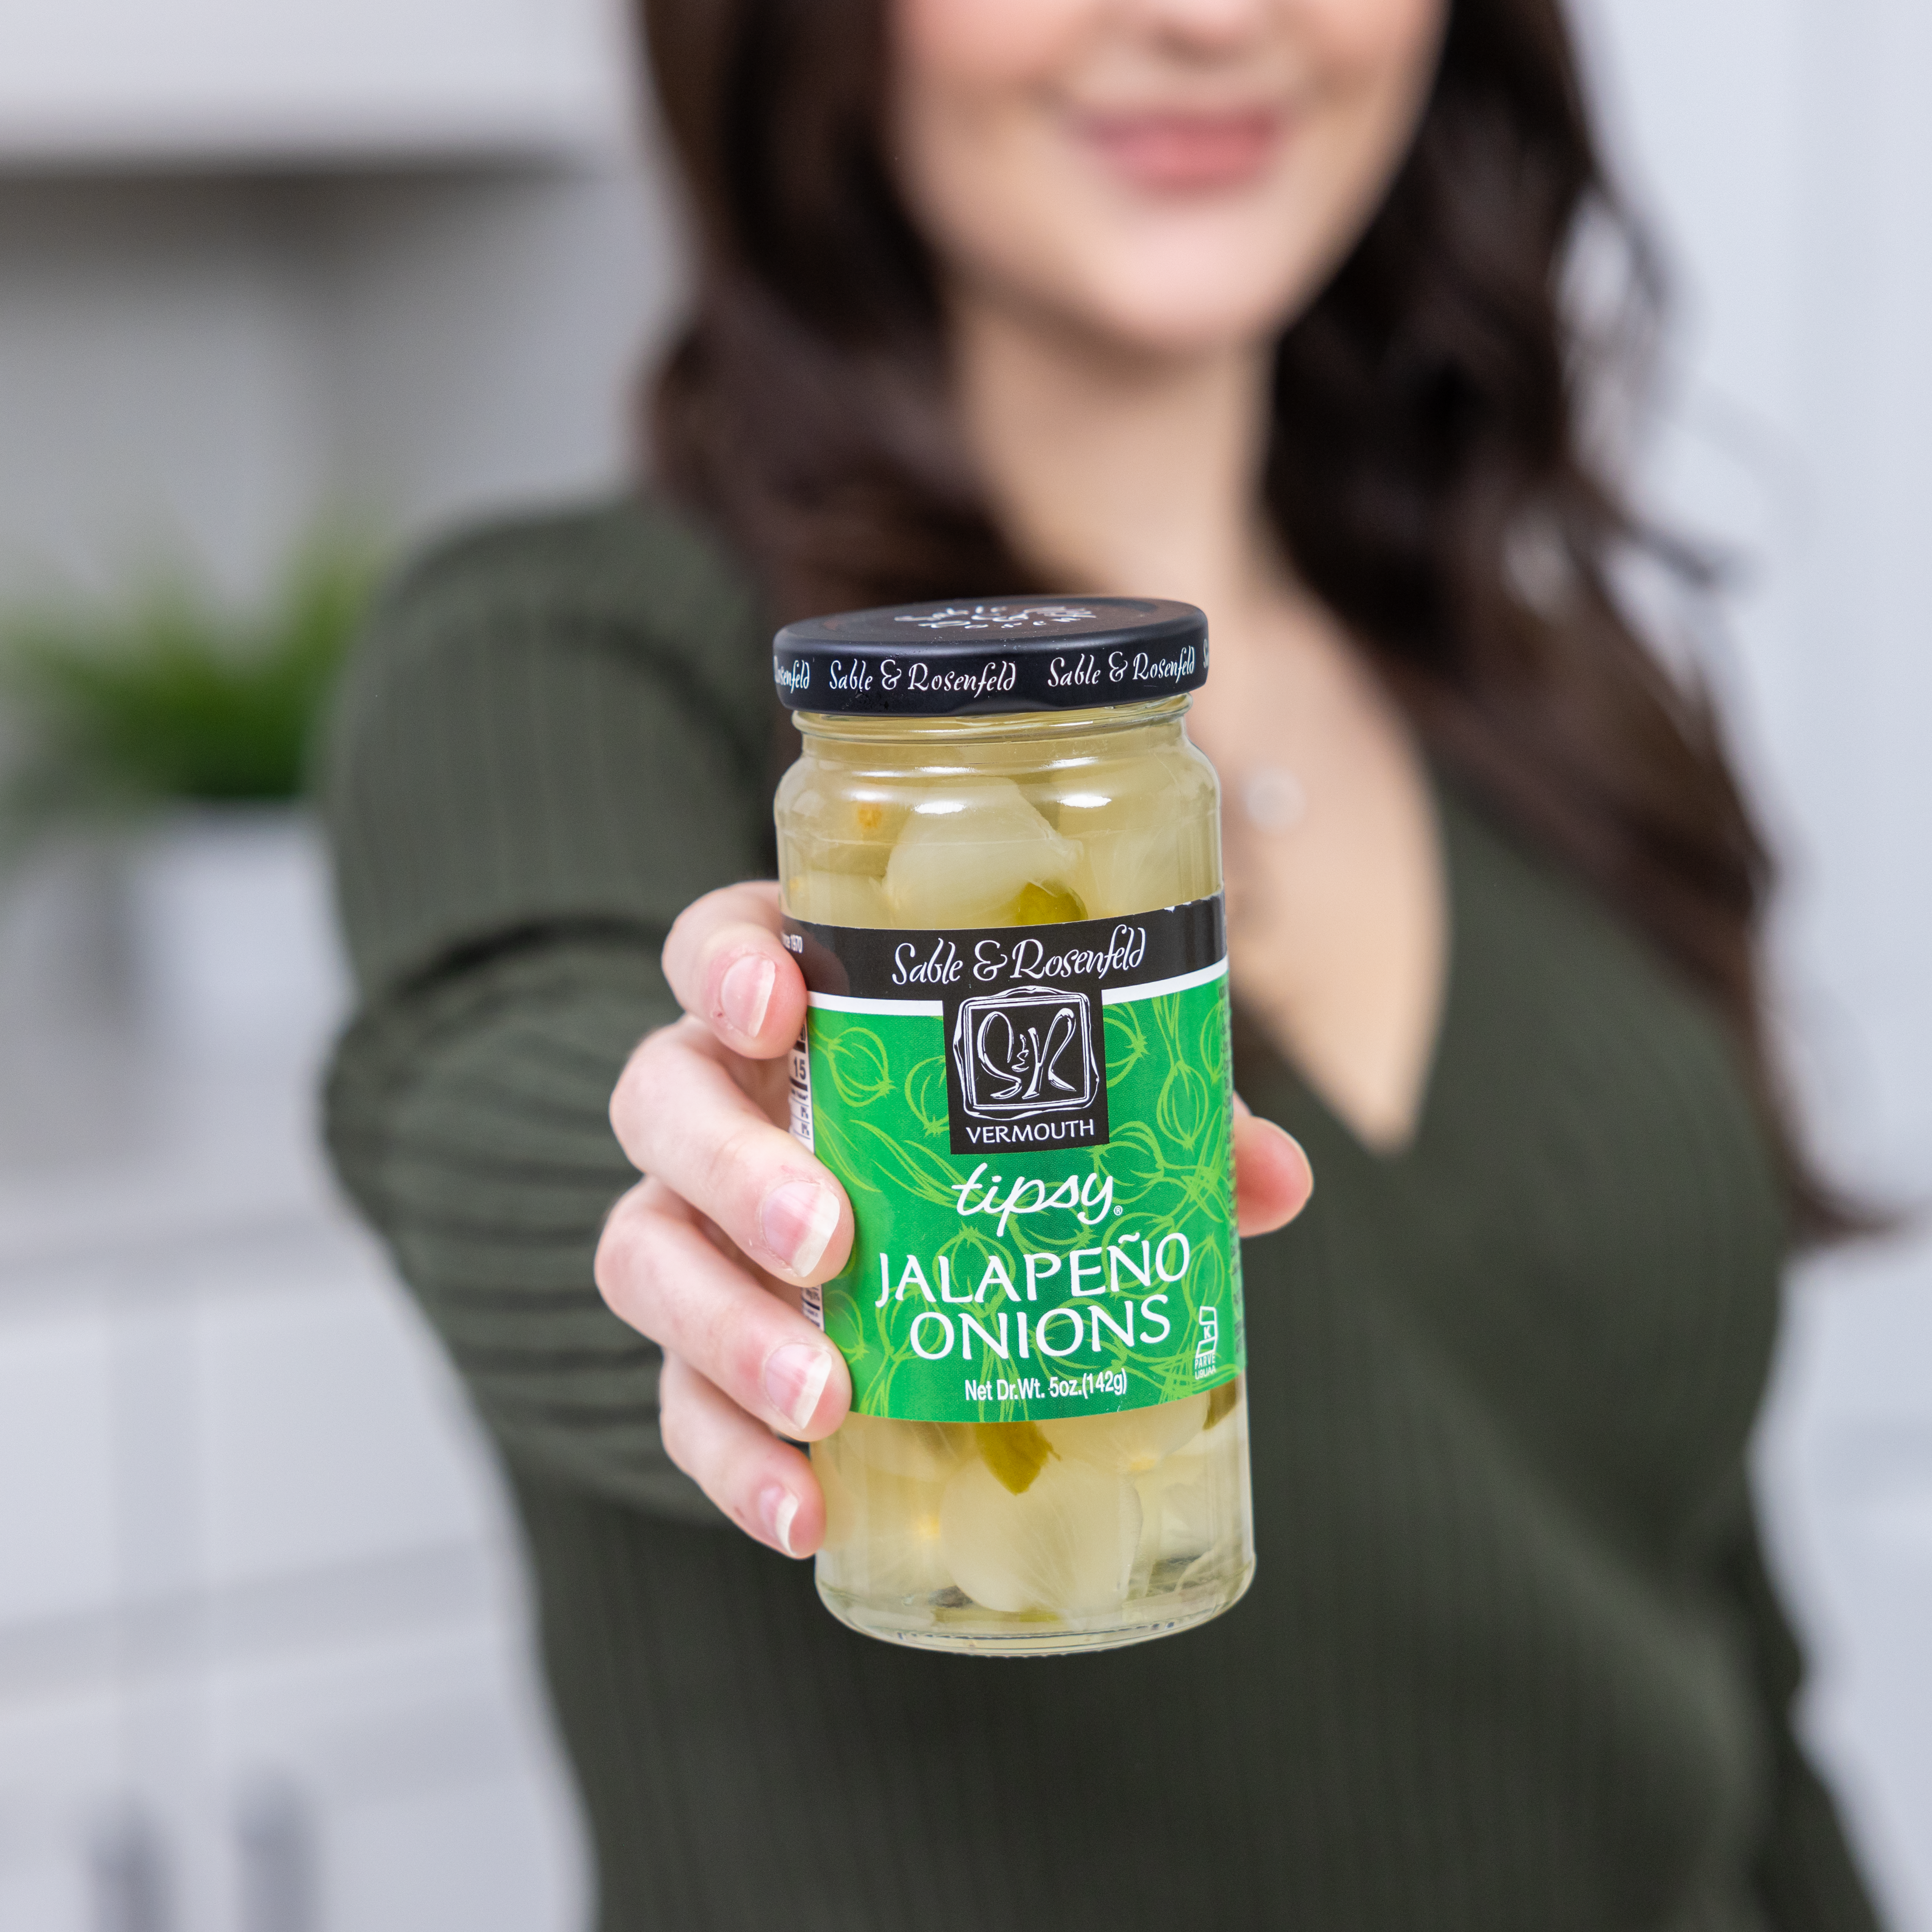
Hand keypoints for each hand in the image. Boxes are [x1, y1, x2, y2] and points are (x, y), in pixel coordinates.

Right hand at [596, 882, 1312, 1558]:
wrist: (897, 1247)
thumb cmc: (985, 1138)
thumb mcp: (1070, 1110)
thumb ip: (1158, 1117)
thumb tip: (1275, 1179)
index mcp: (800, 1009)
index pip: (719, 949)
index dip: (727, 966)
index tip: (780, 1003)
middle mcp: (720, 1102)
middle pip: (663, 1098)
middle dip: (732, 1165)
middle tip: (830, 1237)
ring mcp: (692, 1226)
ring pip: (643, 1252)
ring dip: (724, 1326)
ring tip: (828, 1400)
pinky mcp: (694, 1347)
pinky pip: (675, 1398)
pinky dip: (729, 1458)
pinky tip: (803, 1512)